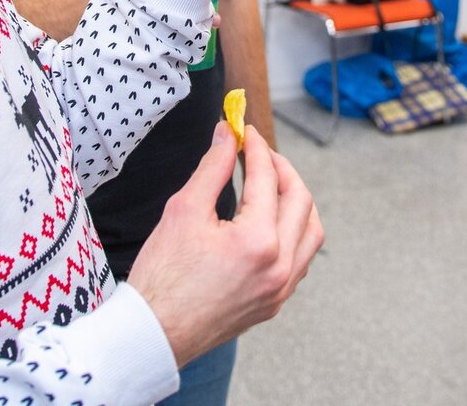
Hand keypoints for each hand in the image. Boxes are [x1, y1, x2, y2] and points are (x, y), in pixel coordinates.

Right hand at [127, 122, 323, 366]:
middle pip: (301, 200)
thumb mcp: (183, 210)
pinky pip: (301, 259)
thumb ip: (212, 168)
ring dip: (297, 201)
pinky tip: (272, 222)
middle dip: (282, 169)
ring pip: (311, 232)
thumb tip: (227, 135)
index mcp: (258, 241)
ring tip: (271, 184)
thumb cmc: (162, 277)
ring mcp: (280, 288)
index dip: (256, 148)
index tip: (245, 132)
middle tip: (259, 154)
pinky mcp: (274, 302)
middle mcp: (279, 266)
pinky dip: (294, 232)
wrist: (155, 334)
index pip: (267, 178)